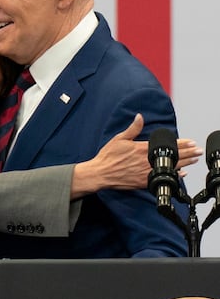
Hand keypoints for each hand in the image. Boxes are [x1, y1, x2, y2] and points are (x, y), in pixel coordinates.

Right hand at [71, 114, 202, 196]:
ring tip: (194, 160)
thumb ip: (132, 128)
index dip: (180, 144)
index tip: (190, 142)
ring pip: (170, 168)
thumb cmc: (108, 156)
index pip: (166, 146)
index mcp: (141, 149)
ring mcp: (146, 173)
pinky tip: (181, 173)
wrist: (101, 173)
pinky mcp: (143, 182)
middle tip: (198, 151)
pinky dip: (174, 176)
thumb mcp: (119, 139)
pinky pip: (162, 178)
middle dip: (187, 153)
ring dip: (184, 163)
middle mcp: (146, 161)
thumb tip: (139, 117)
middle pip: (172, 157)